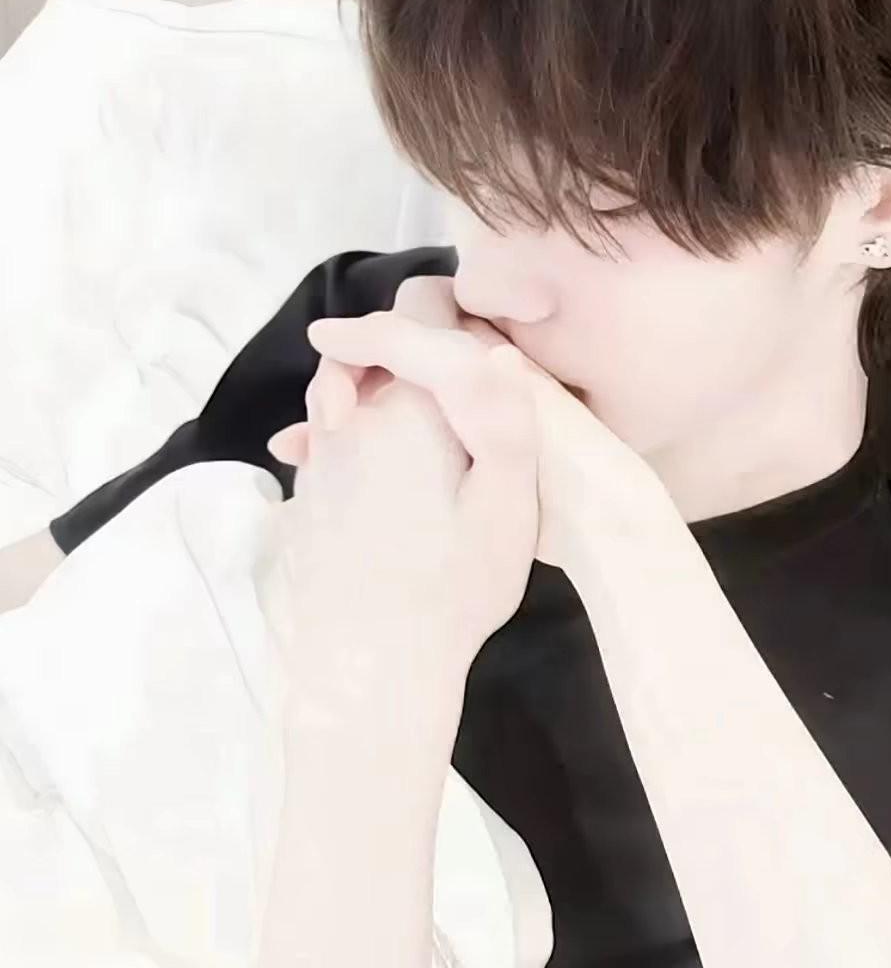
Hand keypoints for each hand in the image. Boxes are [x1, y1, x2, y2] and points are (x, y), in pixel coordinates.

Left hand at [273, 301, 538, 736]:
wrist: (372, 662)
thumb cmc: (455, 585)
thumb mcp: (509, 507)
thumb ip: (507, 422)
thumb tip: (500, 353)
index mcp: (410, 406)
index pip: (418, 310)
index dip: (448, 305)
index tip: (477, 332)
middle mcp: (352, 414)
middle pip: (373, 346)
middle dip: (410, 351)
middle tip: (458, 395)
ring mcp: (320, 454)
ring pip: (340, 388)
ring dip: (371, 386)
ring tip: (414, 424)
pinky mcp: (305, 493)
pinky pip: (323, 435)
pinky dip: (347, 432)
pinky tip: (376, 470)